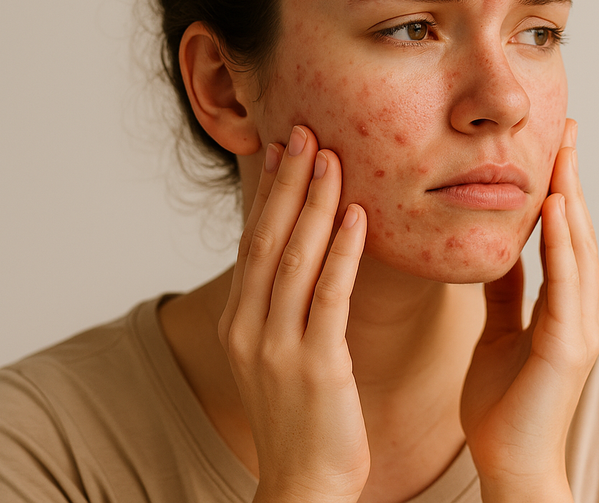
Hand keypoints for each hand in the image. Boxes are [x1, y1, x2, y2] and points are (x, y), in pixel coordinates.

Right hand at [218, 125, 369, 502]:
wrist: (303, 485)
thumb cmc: (302, 418)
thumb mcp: (279, 355)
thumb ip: (283, 305)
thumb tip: (300, 257)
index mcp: (240, 321)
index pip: (254, 242)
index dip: (270, 192)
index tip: (284, 147)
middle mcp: (249, 327)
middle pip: (268, 239)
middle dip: (288, 183)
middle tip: (304, 131)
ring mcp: (278, 346)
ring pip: (296, 259)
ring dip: (314, 204)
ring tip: (331, 157)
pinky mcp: (315, 365)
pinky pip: (330, 297)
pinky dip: (343, 252)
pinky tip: (358, 217)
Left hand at [460, 119, 598, 501]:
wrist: (508, 464)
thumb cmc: (502, 406)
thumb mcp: (497, 333)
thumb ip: (505, 293)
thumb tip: (500, 252)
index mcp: (560, 309)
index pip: (563, 236)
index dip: (561, 189)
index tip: (554, 145)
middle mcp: (577, 313)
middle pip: (577, 232)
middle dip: (572, 179)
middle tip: (568, 129)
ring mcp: (578, 329)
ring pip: (578, 250)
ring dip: (573, 199)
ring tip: (564, 152)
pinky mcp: (566, 348)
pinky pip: (564, 286)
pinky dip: (560, 245)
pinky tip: (554, 209)